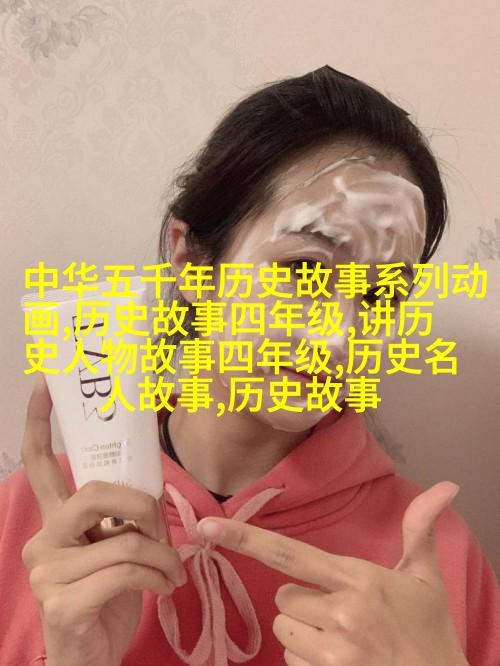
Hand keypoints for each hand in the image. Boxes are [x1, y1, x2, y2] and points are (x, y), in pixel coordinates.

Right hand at [21, 374, 186, 665]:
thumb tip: (155, 497)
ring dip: (162, 556)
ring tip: (171, 572)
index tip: (45, 385)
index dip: (41, 424)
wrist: (91, 659)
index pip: (41, 464)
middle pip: (93, 492)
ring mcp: (47, 571)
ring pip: (124, 539)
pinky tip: (162, 589)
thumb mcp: (116, 550)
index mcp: (56, 521)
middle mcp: (43, 539)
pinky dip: (158, 578)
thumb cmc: (108, 598)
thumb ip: (125, 519)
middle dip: (140, 505)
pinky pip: (128, 571)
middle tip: (159, 527)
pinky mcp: (62, 602)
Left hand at [197, 483, 467, 664]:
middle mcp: (339, 614)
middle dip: (303, 601)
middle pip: (283, 596)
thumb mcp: (425, 577)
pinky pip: (292, 661)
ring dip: (304, 632)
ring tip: (343, 635)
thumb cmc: (429, 630)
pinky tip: (341, 659)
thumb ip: (420, 529)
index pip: (289, 553)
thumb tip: (448, 486)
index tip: (208, 526)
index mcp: (357, 579)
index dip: (246, 537)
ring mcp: (332, 652)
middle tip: (340, 609)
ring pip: (284, 631)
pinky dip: (308, 659)